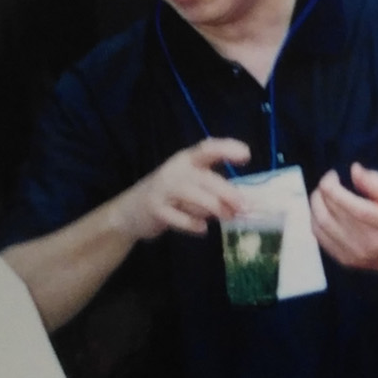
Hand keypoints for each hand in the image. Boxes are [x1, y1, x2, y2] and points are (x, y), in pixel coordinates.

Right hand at [112, 137, 249, 239]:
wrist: (130, 211)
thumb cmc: (170, 195)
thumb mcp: (189, 184)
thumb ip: (214, 189)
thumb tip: (244, 202)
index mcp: (186, 160)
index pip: (207, 148)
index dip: (227, 148)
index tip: (247, 155)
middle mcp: (175, 170)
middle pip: (205, 178)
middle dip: (227, 192)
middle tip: (244, 206)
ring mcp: (163, 189)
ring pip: (194, 196)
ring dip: (215, 208)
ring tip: (228, 217)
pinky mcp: (155, 209)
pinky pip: (179, 217)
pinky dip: (193, 224)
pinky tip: (203, 229)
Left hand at [309, 163, 377, 279]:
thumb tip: (354, 170)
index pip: (350, 206)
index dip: (333, 187)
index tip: (333, 174)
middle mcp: (368, 243)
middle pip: (331, 214)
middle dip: (322, 192)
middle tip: (327, 181)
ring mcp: (354, 254)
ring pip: (320, 226)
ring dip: (315, 205)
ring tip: (322, 193)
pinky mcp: (344, 260)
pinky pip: (320, 237)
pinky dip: (316, 219)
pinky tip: (322, 210)